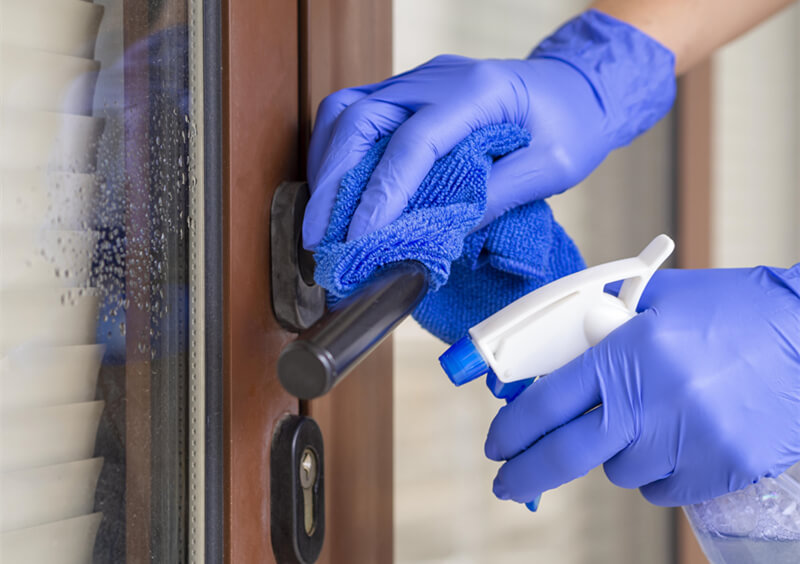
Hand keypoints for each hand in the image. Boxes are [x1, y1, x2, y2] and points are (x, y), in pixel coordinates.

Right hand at [302, 10, 675, 248]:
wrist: (573, 88)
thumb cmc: (568, 122)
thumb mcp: (551, 166)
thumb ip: (499, 195)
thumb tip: (442, 234)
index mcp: (479, 91)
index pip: (414, 142)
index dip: (383, 194)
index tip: (362, 237)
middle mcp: (438, 78)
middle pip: (362, 117)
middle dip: (334, 180)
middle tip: (320, 234)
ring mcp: (418, 82)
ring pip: (348, 110)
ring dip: (326, 164)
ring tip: (321, 216)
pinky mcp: (408, 94)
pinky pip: (356, 113)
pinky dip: (336, 151)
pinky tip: (335, 187)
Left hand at [485, 266, 799, 505]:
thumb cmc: (733, 310)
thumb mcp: (657, 300)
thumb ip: (600, 324)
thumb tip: (550, 355)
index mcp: (628, 353)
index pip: (548, 402)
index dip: (512, 429)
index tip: (496, 444)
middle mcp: (652, 404)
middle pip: (566, 455)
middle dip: (526, 474)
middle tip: (507, 484)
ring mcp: (686, 444)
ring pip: (618, 471)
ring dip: (614, 452)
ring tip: (645, 419)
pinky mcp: (718, 472)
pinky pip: (661, 487)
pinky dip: (656, 468)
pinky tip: (678, 435)